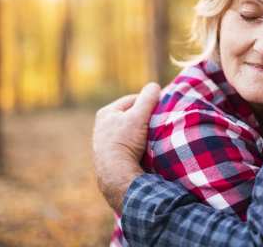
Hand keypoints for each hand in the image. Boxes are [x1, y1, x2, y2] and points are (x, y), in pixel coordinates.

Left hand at [92, 82, 160, 212]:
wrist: (115, 174)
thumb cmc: (125, 141)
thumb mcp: (138, 116)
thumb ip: (147, 99)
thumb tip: (154, 86)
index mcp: (106, 113)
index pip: (131, 100)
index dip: (147, 101)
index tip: (160, 106)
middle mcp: (102, 127)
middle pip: (130, 117)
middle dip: (144, 118)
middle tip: (158, 121)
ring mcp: (105, 144)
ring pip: (129, 132)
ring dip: (141, 133)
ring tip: (153, 136)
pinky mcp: (110, 158)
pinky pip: (127, 145)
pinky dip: (137, 145)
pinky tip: (145, 150)